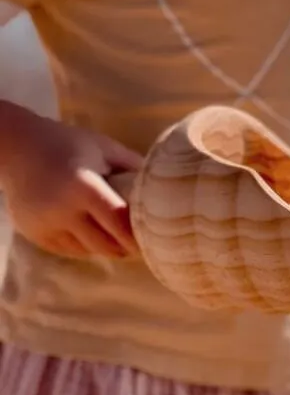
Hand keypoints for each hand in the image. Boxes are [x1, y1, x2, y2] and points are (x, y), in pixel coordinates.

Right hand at [0, 107, 143, 258]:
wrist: (17, 146)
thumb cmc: (70, 144)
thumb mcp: (105, 148)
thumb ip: (135, 166)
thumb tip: (167, 186)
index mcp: (84, 187)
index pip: (119, 222)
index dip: (138, 235)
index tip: (155, 240)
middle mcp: (62, 210)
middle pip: (105, 245)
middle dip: (126, 247)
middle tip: (143, 245)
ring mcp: (46, 225)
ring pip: (88, 251)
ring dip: (107, 248)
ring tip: (120, 239)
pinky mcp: (35, 234)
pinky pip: (70, 251)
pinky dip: (86, 246)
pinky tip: (93, 233)